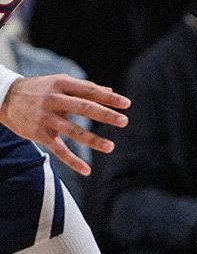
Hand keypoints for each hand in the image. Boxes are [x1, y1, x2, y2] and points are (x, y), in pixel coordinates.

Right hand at [0, 74, 128, 175]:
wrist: (5, 98)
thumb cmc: (40, 89)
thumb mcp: (59, 83)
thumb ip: (84, 88)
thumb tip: (110, 92)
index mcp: (61, 84)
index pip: (89, 91)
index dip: (108, 98)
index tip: (127, 104)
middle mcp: (53, 99)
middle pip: (84, 108)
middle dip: (105, 115)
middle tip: (124, 121)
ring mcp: (45, 118)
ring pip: (73, 131)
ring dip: (93, 140)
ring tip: (110, 147)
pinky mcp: (39, 134)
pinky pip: (59, 150)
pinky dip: (73, 161)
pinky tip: (87, 170)